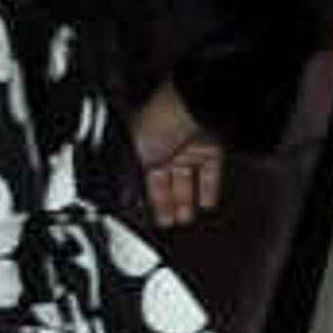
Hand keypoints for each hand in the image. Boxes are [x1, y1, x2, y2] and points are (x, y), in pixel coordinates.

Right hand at [129, 81, 223, 233]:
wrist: (188, 110)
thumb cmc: (154, 124)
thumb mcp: (129, 155)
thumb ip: (126, 179)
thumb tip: (122, 196)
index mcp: (140, 144)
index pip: (142, 176)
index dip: (146, 197)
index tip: (148, 214)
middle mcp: (164, 145)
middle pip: (166, 180)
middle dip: (166, 203)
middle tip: (168, 222)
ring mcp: (188, 145)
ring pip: (187, 178)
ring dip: (186, 200)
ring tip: (186, 218)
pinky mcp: (211, 146)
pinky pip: (210, 172)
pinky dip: (209, 189)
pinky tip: (207, 203)